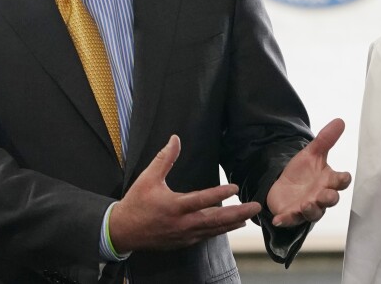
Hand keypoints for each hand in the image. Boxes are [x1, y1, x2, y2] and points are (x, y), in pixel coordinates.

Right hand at [109, 135, 260, 250]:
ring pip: (214, 230)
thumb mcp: (148, 177)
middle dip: (238, 213)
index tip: (235, 187)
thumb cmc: (136, 202)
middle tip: (256, 207)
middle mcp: (182, 222)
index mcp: (174, 206)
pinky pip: (206, 236)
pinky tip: (228, 226)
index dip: (220, 193)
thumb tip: (175, 139)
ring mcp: (184, 235)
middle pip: (216, 219)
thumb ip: (164, 158)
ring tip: (248, 217)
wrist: (124, 230)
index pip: (202, 199)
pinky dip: (219, 231)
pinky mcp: (183, 242)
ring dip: (232, 223)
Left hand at [266, 118, 351, 227]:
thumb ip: (325, 140)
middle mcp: (320, 197)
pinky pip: (290, 219)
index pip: (340, 182)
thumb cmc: (302, 172)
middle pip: (330, 200)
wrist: (283, 186)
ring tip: (305, 204)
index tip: (343, 177)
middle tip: (326, 195)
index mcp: (328, 181)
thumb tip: (340, 120)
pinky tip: (278, 220)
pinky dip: (285, 220)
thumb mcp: (311, 154)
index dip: (342, 180)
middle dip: (329, 198)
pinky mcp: (292, 215)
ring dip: (310, 210)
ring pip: (314, 212)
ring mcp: (307, 207)